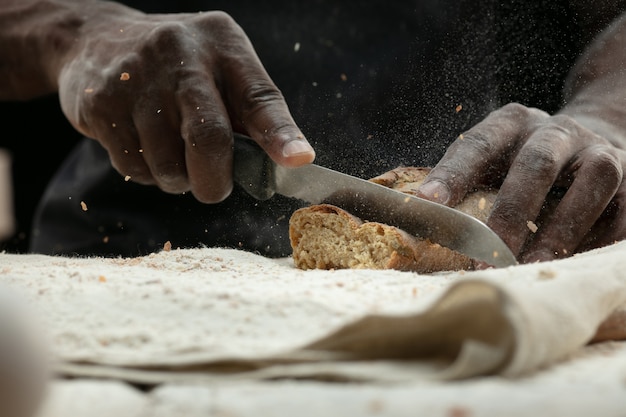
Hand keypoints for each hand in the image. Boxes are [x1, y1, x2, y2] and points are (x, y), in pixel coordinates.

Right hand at [57, 7, 313, 202]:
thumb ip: (250, 112)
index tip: (299, 161)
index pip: (259, 98)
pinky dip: (147, 173)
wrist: (95, 40)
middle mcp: (179, 55)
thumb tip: (287, 163)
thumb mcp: (221, 68)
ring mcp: (135, 79)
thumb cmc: (178, 66)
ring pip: (168, 167)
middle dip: (215, 182)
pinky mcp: (101, 105)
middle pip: (208, 140)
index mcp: (222, 45)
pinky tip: (144, 145)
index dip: (280, 135)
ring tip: (172, 152)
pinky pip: (134, 169)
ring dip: (177, 179)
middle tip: (214, 187)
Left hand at [416, 103, 625, 262]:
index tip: (428, 203)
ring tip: (533, 266)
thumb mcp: (495, 157)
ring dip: (562, 228)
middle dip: (512, 211)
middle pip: (537, 163)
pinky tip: (574, 264)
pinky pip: (624, 209)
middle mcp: (558, 131)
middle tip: (489, 254)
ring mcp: (600, 150)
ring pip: (592, 182)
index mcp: (513, 123)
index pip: (479, 143)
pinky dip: (600, 238)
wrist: (595, 136)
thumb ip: (464, 180)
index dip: (453, 173)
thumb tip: (422, 215)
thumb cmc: (525, 160)